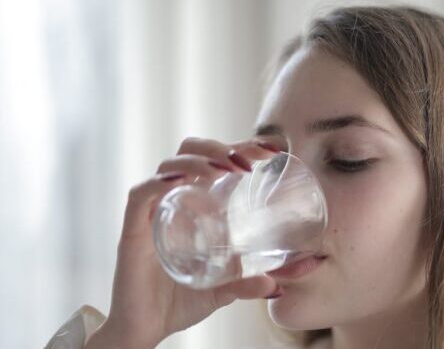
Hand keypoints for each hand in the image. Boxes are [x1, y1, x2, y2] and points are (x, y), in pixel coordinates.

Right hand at [85, 137, 279, 348]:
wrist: (145, 330)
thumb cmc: (180, 302)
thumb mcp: (224, 290)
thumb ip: (248, 284)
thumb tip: (278, 287)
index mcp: (195, 204)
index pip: (215, 160)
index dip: (241, 147)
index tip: (272, 149)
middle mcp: (173, 200)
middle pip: (190, 151)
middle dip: (220, 146)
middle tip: (248, 161)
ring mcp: (152, 213)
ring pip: (169, 165)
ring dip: (198, 160)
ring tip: (224, 169)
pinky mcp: (132, 230)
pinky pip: (140, 195)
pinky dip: (159, 182)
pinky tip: (181, 181)